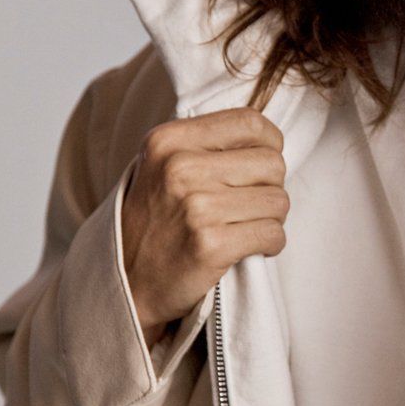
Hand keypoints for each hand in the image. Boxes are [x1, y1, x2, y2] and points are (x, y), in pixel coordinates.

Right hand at [121, 106, 288, 345]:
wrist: (126, 282)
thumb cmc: (155, 222)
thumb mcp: (163, 166)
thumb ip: (206, 144)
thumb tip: (268, 136)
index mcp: (168, 140)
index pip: (250, 122)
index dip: (270, 144)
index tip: (261, 166)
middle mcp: (180, 167)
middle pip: (272, 163)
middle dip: (271, 187)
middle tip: (250, 205)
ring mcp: (196, 207)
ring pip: (278, 200)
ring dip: (271, 218)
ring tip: (245, 227)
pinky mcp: (210, 245)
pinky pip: (272, 234)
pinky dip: (270, 244)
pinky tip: (250, 248)